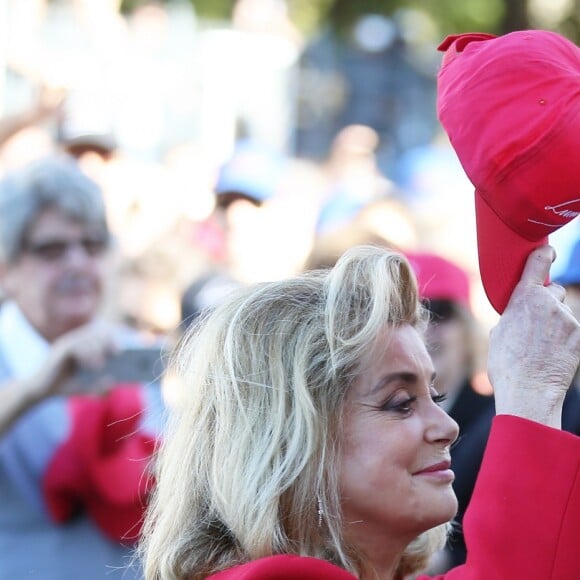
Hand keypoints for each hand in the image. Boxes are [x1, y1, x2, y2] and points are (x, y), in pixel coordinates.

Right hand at [34, 320, 118, 396]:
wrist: (40, 391)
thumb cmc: (65, 386)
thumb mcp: (85, 389)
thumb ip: (99, 388)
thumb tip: (113, 383)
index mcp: (86, 346)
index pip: (103, 334)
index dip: (116, 336)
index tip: (130, 345)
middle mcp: (78, 341)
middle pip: (97, 334)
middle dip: (110, 341)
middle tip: (121, 352)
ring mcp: (68, 344)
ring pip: (87, 339)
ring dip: (99, 349)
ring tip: (108, 362)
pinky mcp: (60, 350)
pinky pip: (76, 348)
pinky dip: (88, 356)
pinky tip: (97, 366)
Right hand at [488, 245, 579, 427]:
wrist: (528, 389)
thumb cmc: (507, 364)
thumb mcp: (499, 331)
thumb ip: (514, 313)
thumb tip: (521, 311)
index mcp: (525, 298)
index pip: (538, 264)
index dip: (544, 255)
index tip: (548, 252)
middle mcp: (549, 303)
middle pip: (555, 292)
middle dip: (548, 302)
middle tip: (535, 324)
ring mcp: (568, 320)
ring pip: (564, 313)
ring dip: (556, 323)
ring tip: (542, 346)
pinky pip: (572, 330)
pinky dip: (565, 338)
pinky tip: (553, 353)